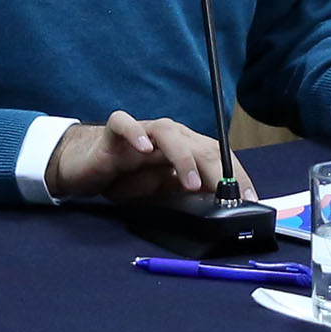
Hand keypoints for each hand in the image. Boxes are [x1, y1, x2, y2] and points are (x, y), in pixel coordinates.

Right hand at [44, 112, 229, 201]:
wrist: (83, 165)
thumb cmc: (124, 177)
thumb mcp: (160, 193)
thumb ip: (183, 194)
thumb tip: (216, 207)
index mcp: (184, 148)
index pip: (217, 155)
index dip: (236, 174)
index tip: (248, 197)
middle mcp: (168, 136)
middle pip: (199, 144)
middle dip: (218, 170)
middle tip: (228, 195)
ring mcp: (141, 131)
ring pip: (169, 132)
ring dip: (184, 157)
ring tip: (191, 184)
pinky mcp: (113, 132)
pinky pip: (125, 124)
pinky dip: (135, 134)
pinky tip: (143, 150)